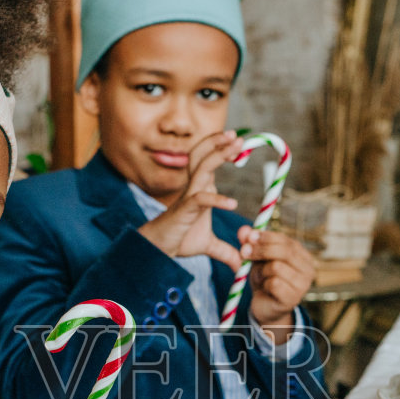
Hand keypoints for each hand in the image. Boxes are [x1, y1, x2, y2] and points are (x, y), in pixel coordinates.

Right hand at [136, 131, 242, 267]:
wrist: (159, 250)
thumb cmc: (180, 240)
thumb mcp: (208, 246)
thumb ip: (225, 251)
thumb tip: (240, 262)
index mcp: (201, 189)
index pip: (210, 162)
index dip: (222, 149)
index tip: (239, 143)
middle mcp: (194, 188)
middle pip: (204, 156)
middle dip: (219, 143)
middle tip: (237, 135)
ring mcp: (188, 197)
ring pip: (202, 168)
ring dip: (218, 155)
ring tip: (235, 146)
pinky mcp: (184, 210)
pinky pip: (201, 199)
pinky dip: (217, 200)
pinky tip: (232, 204)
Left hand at [242, 227, 315, 337]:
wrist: (265, 307)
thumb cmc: (264, 280)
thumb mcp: (257, 259)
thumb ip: (251, 244)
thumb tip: (244, 230)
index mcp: (302, 256)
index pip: (286, 240)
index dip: (266, 237)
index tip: (249, 237)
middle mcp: (308, 269)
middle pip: (284, 251)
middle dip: (261, 250)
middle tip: (244, 252)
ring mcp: (303, 285)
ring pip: (276, 267)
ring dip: (261, 271)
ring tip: (259, 278)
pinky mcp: (293, 298)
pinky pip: (273, 283)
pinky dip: (263, 284)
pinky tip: (264, 289)